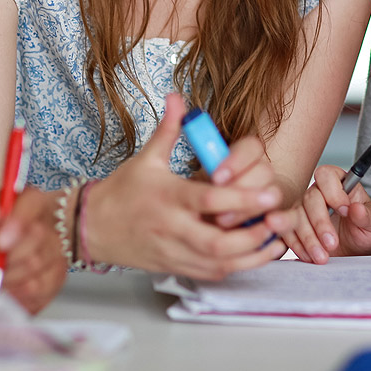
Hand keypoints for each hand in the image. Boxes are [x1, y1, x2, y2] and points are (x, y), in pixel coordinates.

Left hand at [0, 188, 65, 313]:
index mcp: (19, 201)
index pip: (32, 200)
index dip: (18, 221)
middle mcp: (42, 222)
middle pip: (37, 235)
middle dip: (2, 258)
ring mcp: (52, 251)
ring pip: (36, 264)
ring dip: (2, 278)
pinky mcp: (55, 277)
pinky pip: (39, 287)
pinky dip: (13, 293)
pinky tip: (1, 290)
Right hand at [81, 93, 289, 278]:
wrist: (91, 227)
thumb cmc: (122, 191)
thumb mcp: (146, 158)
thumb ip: (168, 129)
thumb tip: (178, 98)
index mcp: (167, 197)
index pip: (209, 199)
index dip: (243, 199)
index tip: (270, 195)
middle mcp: (171, 228)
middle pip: (218, 241)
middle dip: (253, 235)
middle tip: (279, 220)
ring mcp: (173, 252)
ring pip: (218, 263)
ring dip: (251, 256)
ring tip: (276, 242)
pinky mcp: (175, 267)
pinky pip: (211, 273)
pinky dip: (236, 266)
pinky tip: (253, 254)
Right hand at [282, 164, 370, 262]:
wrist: (354, 253)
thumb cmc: (364, 232)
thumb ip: (368, 215)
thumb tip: (357, 209)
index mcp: (338, 183)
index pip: (327, 175)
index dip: (333, 192)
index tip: (345, 211)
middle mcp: (317, 193)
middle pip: (310, 197)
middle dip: (320, 223)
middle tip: (332, 243)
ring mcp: (303, 209)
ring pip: (296, 216)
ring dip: (309, 238)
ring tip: (322, 257)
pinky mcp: (293, 226)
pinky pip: (287, 232)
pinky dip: (298, 246)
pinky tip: (310, 256)